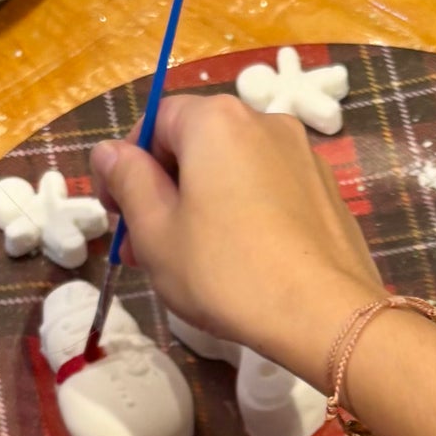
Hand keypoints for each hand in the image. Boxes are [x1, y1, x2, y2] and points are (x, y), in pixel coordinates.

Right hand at [90, 90, 380, 385]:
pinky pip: (267, 190)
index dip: (126, 164)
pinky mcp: (325, 190)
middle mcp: (264, 121)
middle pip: (196, 145)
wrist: (325, 314)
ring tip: (185, 261)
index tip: (114, 213)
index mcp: (216, 120)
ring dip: (200, 204)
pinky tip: (237, 261)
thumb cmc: (226, 272)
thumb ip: (128, 181)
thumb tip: (110, 152)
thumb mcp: (156, 232)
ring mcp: (302, 154)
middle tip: (142, 247)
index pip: (155, 122)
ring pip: (232, 171)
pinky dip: (242, 213)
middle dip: (162, 190)